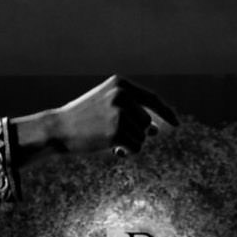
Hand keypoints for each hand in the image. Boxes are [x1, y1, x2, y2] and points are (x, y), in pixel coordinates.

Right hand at [17, 76, 179, 159]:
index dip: (166, 112)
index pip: (151, 98)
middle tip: (115, 136)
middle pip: (147, 122)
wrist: (58, 128)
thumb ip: (131, 115)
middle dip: (136, 133)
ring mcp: (119, 112)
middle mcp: (122, 95)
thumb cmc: (83, 120)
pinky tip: (112, 149)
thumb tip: (156, 131)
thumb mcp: (107, 109)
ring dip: (130, 143)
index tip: (177, 123)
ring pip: (142, 136)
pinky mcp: (116, 131)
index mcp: (120, 84)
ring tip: (110, 140)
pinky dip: (128, 152)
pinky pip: (136, 147)